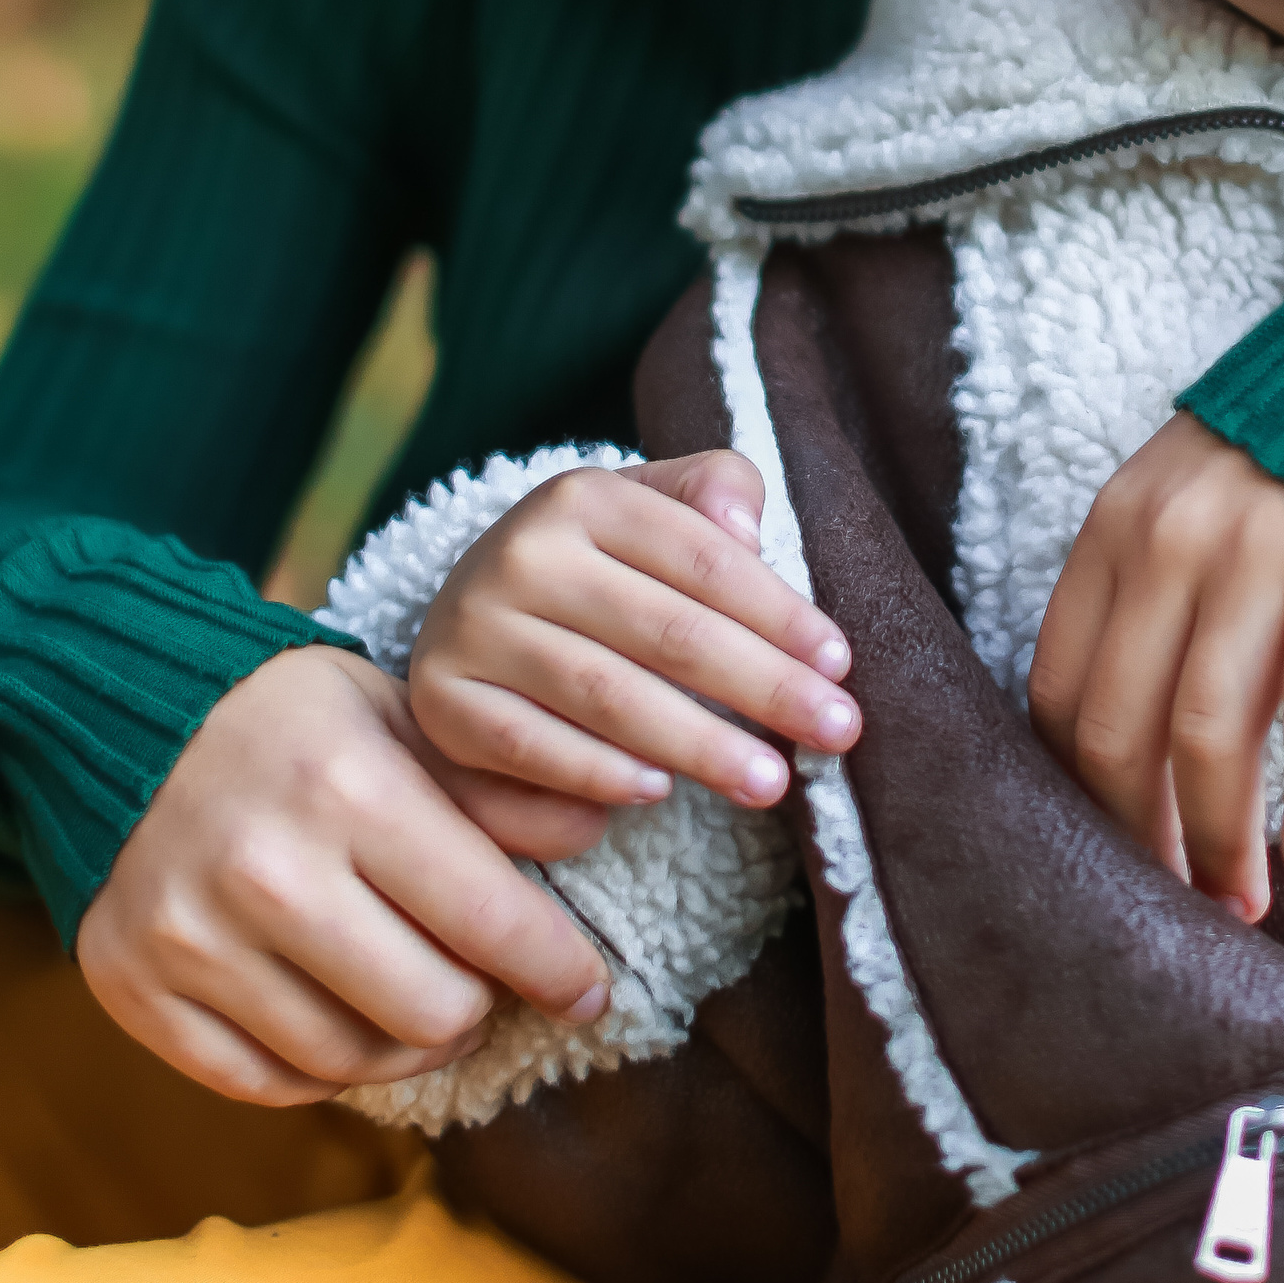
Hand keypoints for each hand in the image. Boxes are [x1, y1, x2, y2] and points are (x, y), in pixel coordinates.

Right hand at [78, 642, 616, 1106]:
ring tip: (421, 1002)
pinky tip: (342, 1017)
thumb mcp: (403, 720)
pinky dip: (319, 1066)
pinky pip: (262, 1081)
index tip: (588, 992)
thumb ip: (498, 787)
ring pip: (348, 1060)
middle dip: (479, 1005)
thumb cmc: (294, 722)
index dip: (557, 968)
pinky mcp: (137, 988)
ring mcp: (193, 936)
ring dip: (405, 1044)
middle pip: (428, 1010)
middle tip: (485, 983)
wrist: (128, 715)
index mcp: (348, 786)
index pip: (487, 918)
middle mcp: (267, 868)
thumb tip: (602, 826)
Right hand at [408, 449, 858, 812]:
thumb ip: (715, 489)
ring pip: (605, 695)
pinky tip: (659, 793)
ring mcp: (472, 630)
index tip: (841, 664)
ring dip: (697, 744)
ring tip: (770, 780)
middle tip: (837, 733)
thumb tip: (746, 530)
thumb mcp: (657, 506)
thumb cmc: (604, 566)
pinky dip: (595, 774)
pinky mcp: (442, 703)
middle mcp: (518, 554)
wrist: (475, 609)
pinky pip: (527, 751)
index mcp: (582, 496)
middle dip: (763, 687)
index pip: (702, 560)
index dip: (779, 615)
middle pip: (665, 632)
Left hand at [1028, 411, 1283, 922]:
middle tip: (1174, 902)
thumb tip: (1133, 746)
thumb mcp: (1191, 495)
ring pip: (1209, 735)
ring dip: (1221, 841)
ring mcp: (1258, 554)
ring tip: (1241, 902)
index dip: (1076, 789)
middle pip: (1121, 726)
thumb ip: (1152, 590)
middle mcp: (1170, 540)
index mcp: (1116, 526)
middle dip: (1141, 835)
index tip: (1106, 851)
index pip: (1060, 686)